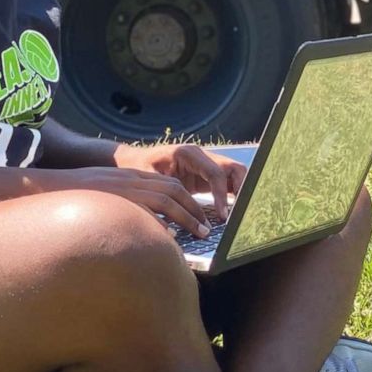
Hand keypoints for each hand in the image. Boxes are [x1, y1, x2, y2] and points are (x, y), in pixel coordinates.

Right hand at [39, 166, 212, 236]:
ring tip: (199, 233)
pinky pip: (145, 210)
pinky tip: (171, 238)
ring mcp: (123, 188)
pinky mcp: (115, 198)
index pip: (168, 184)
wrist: (46, 185)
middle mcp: (131, 179)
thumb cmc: (73, 196)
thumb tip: (143, 229)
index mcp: (130, 176)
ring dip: (187, 216)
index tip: (199, 216)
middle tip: (206, 227)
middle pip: (173, 189)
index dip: (188, 200)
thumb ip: (126, 205)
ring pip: (166, 198)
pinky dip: (161, 223)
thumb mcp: (105, 193)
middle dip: (194, 208)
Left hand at [118, 143, 246, 220]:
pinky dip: (231, 196)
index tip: (223, 216)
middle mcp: (201, 156)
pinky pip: (225, 183)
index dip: (222, 195)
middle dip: (241, 190)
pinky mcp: (204, 176)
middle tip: (239, 213)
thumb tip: (176, 217)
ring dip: (239, 193)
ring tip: (237, 215)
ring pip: (234, 174)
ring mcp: (205, 164)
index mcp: (188, 153)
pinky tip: (228, 213)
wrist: (131, 160)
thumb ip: (161, 194)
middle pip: (234, 168)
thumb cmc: (135, 168)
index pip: (215, 173)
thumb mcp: (145, 179)